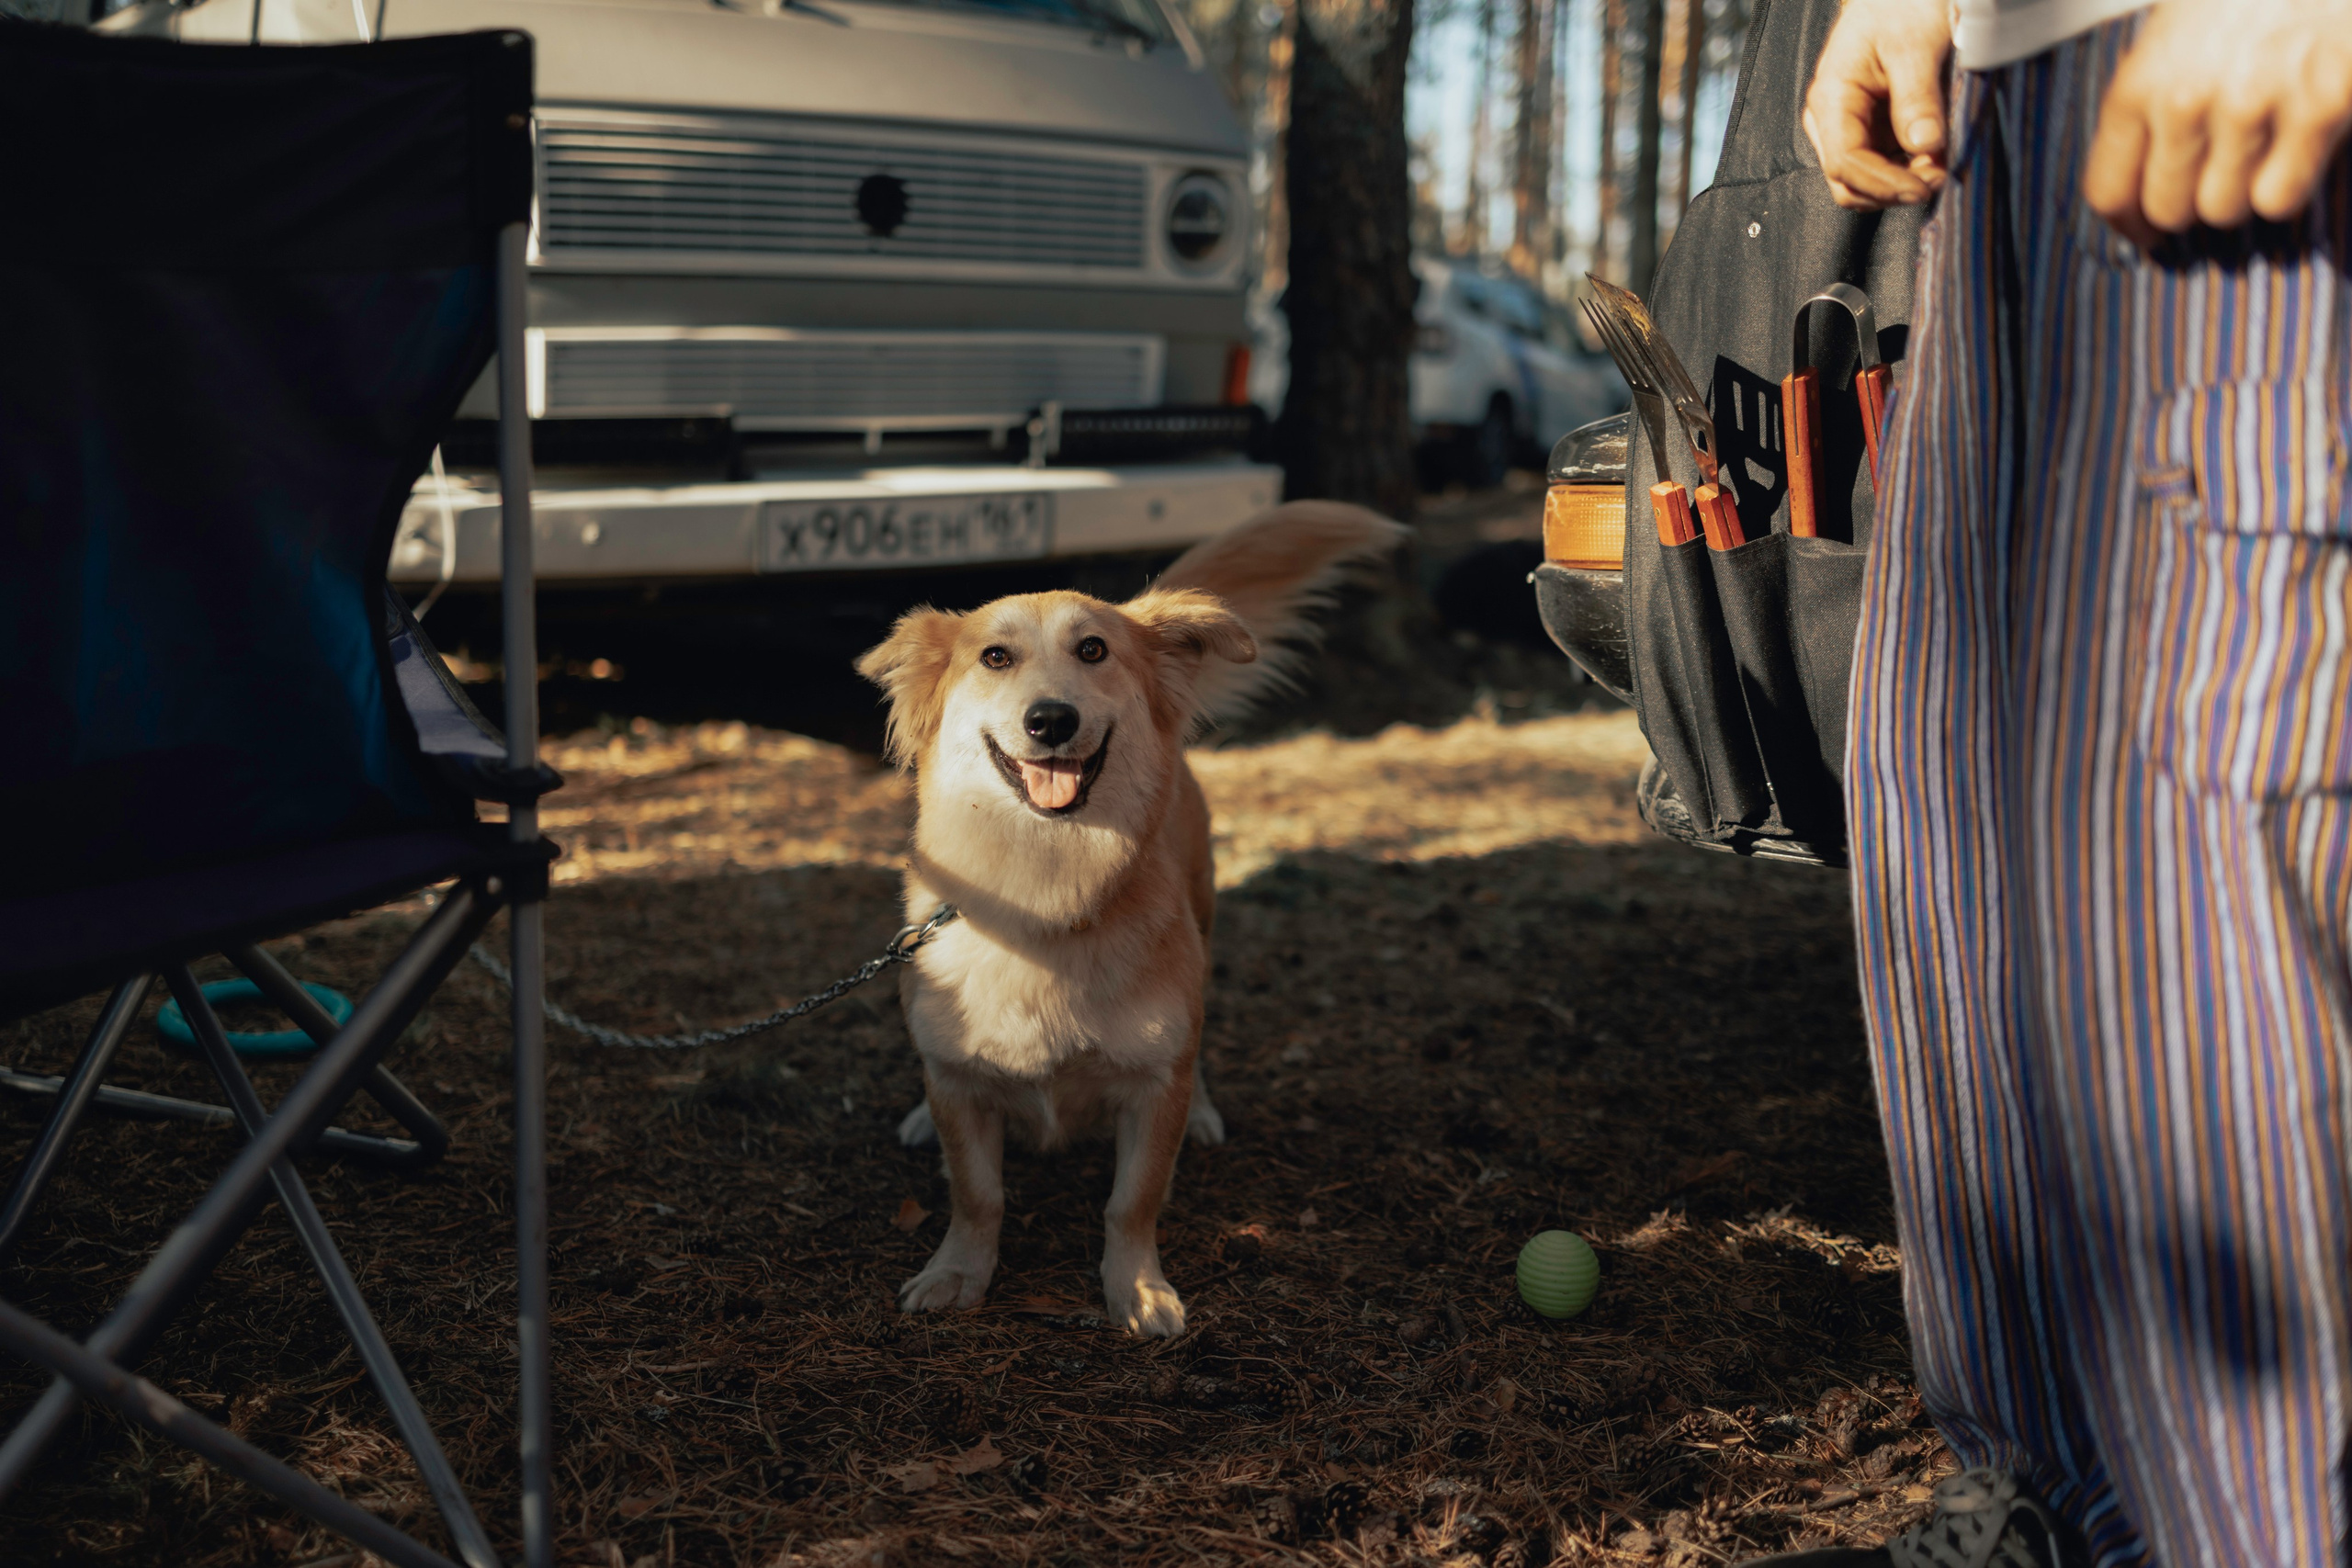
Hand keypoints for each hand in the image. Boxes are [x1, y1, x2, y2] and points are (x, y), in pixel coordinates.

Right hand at [1804, 0, 1953, 209]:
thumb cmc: (1901, 5)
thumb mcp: (1914, 45)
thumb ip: (1917, 98)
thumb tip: (1925, 147)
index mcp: (1831, 99)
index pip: (1846, 163)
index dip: (1884, 184)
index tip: (1925, 187)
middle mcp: (1831, 121)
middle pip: (1847, 183)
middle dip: (1891, 192)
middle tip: (1938, 179)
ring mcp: (1850, 129)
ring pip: (1864, 183)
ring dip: (1900, 186)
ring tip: (1940, 166)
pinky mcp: (1870, 132)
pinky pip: (1882, 168)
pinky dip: (1907, 173)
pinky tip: (1933, 158)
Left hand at [2085, 0, 2351, 242]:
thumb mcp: (2174, 30)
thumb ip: (2151, 100)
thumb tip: (2140, 181)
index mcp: (2141, 81)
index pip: (2110, 191)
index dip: (2129, 221)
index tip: (2145, 229)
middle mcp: (2187, 100)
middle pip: (2168, 209)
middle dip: (2188, 203)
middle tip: (2211, 178)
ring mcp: (2254, 106)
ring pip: (2225, 210)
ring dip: (2239, 194)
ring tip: (2257, 151)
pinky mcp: (2321, 107)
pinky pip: (2280, 196)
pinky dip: (2286, 186)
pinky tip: (2293, 149)